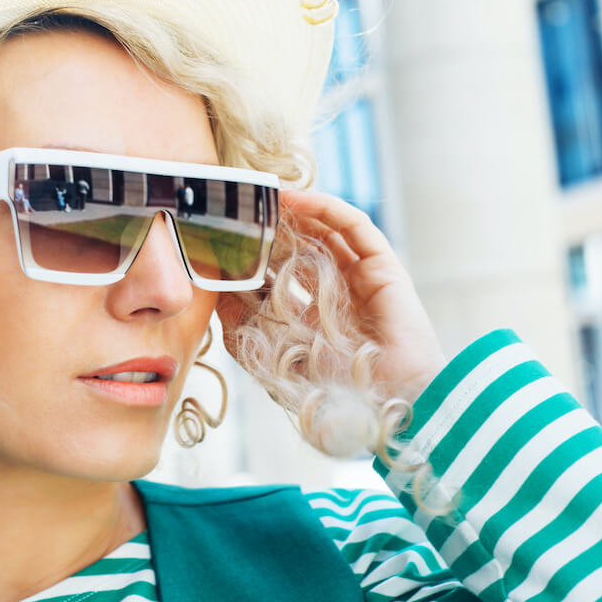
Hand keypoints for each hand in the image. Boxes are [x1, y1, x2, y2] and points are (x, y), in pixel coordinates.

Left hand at [217, 190, 445, 403]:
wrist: (385, 403)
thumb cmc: (337, 392)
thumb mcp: (275, 357)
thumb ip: (244, 329)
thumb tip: (216, 293)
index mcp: (314, 315)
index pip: (281, 273)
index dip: (257, 253)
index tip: (226, 238)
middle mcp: (339, 291)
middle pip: (302, 245)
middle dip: (273, 227)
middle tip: (242, 209)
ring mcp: (362, 277)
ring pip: (326, 230)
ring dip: (295, 210)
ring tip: (263, 197)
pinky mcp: (383, 266)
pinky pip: (353, 226)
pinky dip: (324, 208)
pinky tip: (294, 201)